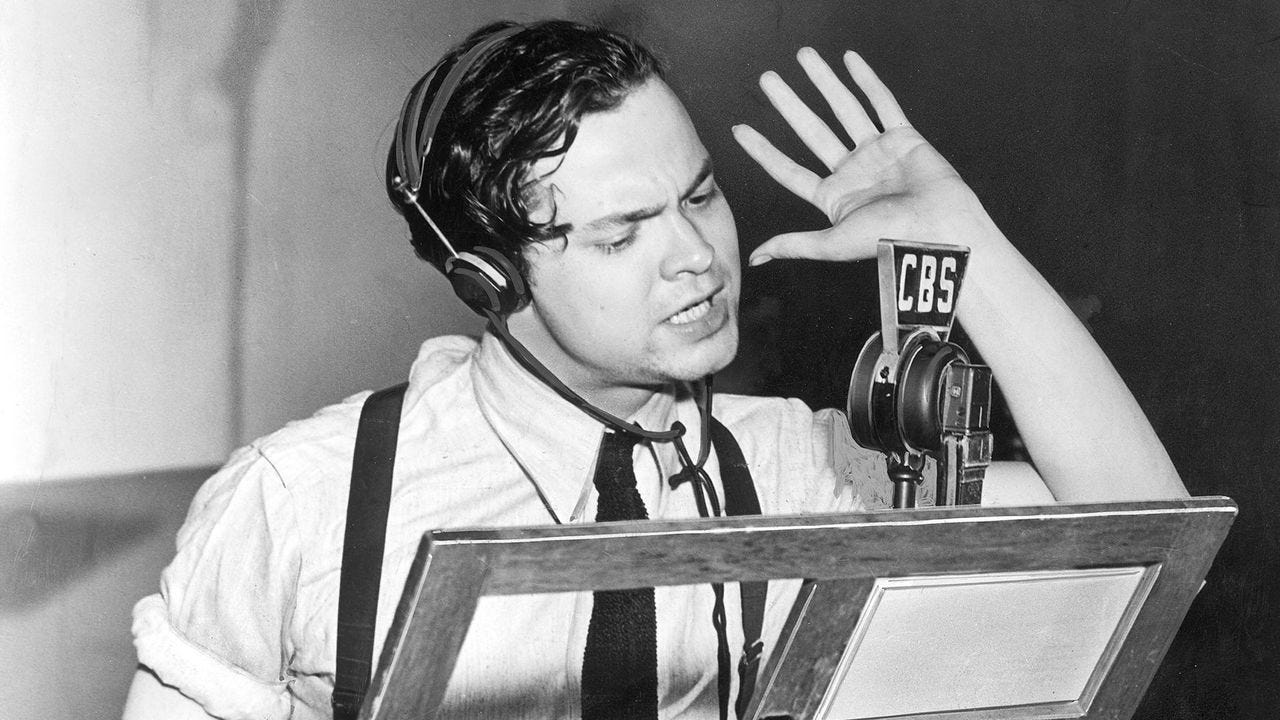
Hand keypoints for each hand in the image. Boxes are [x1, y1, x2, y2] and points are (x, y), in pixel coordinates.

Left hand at [734, 48, 984, 265]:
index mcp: (834, 198)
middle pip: (812, 131)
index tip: (739, 130)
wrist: (939, 229)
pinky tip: (849, 60)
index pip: (788, 170)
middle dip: (789, 104)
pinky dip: (867, 80)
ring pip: (844, 109)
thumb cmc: (889, 240)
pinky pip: (882, 102)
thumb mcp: (833, 244)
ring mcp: (877, 153)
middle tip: (767, 79)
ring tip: (804, 56)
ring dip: (824, 82)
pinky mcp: (904, 137)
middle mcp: (852, 172)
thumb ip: (794, 245)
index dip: (763, 151)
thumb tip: (754, 259)